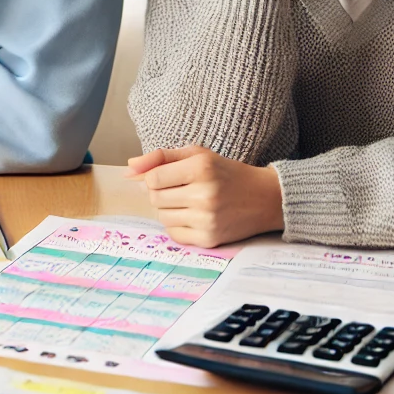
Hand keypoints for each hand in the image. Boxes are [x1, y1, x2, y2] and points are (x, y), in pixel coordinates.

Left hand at [125, 145, 283, 246]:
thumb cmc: (227, 173)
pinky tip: (194, 217)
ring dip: (169, 209)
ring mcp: (207, 219)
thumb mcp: (198, 155)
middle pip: (155, 198)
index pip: (153, 178)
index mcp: (201, 168)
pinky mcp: (209, 239)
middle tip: (182, 189)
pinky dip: (178, 226)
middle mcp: (204, 194)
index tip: (169, 177)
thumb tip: (128, 168)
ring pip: (162, 216)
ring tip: (189, 202)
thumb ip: (160, 157)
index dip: (154, 178)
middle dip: (162, 193)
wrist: (265, 199)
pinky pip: (173, 234)